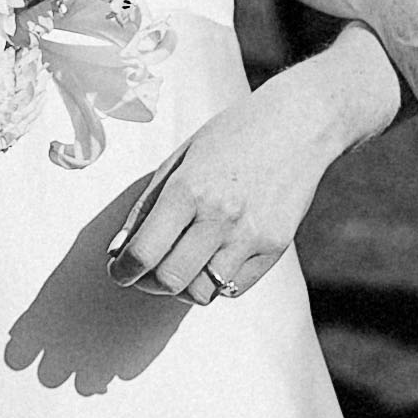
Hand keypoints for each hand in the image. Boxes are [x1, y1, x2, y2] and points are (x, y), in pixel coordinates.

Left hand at [110, 72, 355, 303]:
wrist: (298, 124)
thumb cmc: (233, 135)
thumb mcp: (180, 159)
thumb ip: (147, 206)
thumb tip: (119, 250)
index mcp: (189, 189)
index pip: (144, 253)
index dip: (123, 270)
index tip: (119, 270)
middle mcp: (220, 217)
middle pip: (170, 280)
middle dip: (148, 283)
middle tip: (145, 273)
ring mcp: (251, 236)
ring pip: (201, 292)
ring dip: (181, 287)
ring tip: (179, 266)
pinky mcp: (275, 247)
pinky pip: (233, 288)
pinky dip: (214, 283)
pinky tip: (210, 261)